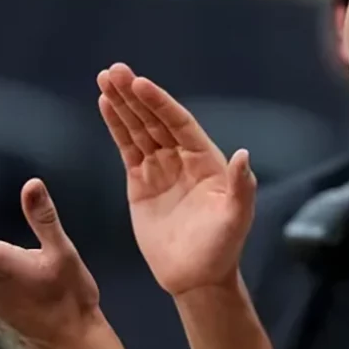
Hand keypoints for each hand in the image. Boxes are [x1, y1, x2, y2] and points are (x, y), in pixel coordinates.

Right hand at [97, 63, 255, 295]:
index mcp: (207, 160)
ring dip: (122, 103)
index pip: (180, 123)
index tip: (140, 83)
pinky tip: (105, 105)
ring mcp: (161, 167)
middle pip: (156, 119)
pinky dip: (116, 126)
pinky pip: (127, 148)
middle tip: (115, 70)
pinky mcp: (141, 182)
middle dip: (135, 95)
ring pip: (139, 128)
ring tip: (104, 78)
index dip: (160, 103)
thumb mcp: (237, 218)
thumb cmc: (222, 248)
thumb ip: (241, 187)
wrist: (197, 277)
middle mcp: (184, 158)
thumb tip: (244, 155)